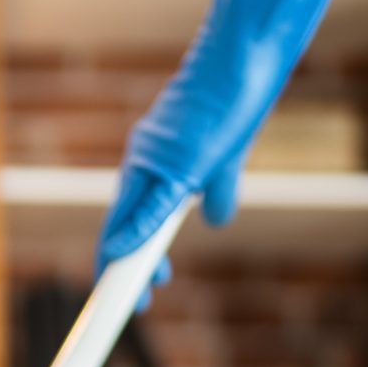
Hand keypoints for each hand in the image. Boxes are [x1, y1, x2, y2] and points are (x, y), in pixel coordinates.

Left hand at [95, 0, 349, 295]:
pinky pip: (148, 204)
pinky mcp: (172, 158)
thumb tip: (217, 222)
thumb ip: (218, 194)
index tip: (134, 289)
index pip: (131, 219)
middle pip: (121, 225)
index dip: (128, 258)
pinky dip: (133, 234)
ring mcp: (153, 157)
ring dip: (123, 264)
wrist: (248, 62)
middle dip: (120, 272)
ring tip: (123, 299)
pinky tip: (120, 257)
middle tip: (128, 304)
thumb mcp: (227, 161)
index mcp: (156, 166)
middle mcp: (145, 162)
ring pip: (126, 220)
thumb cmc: (238, 102)